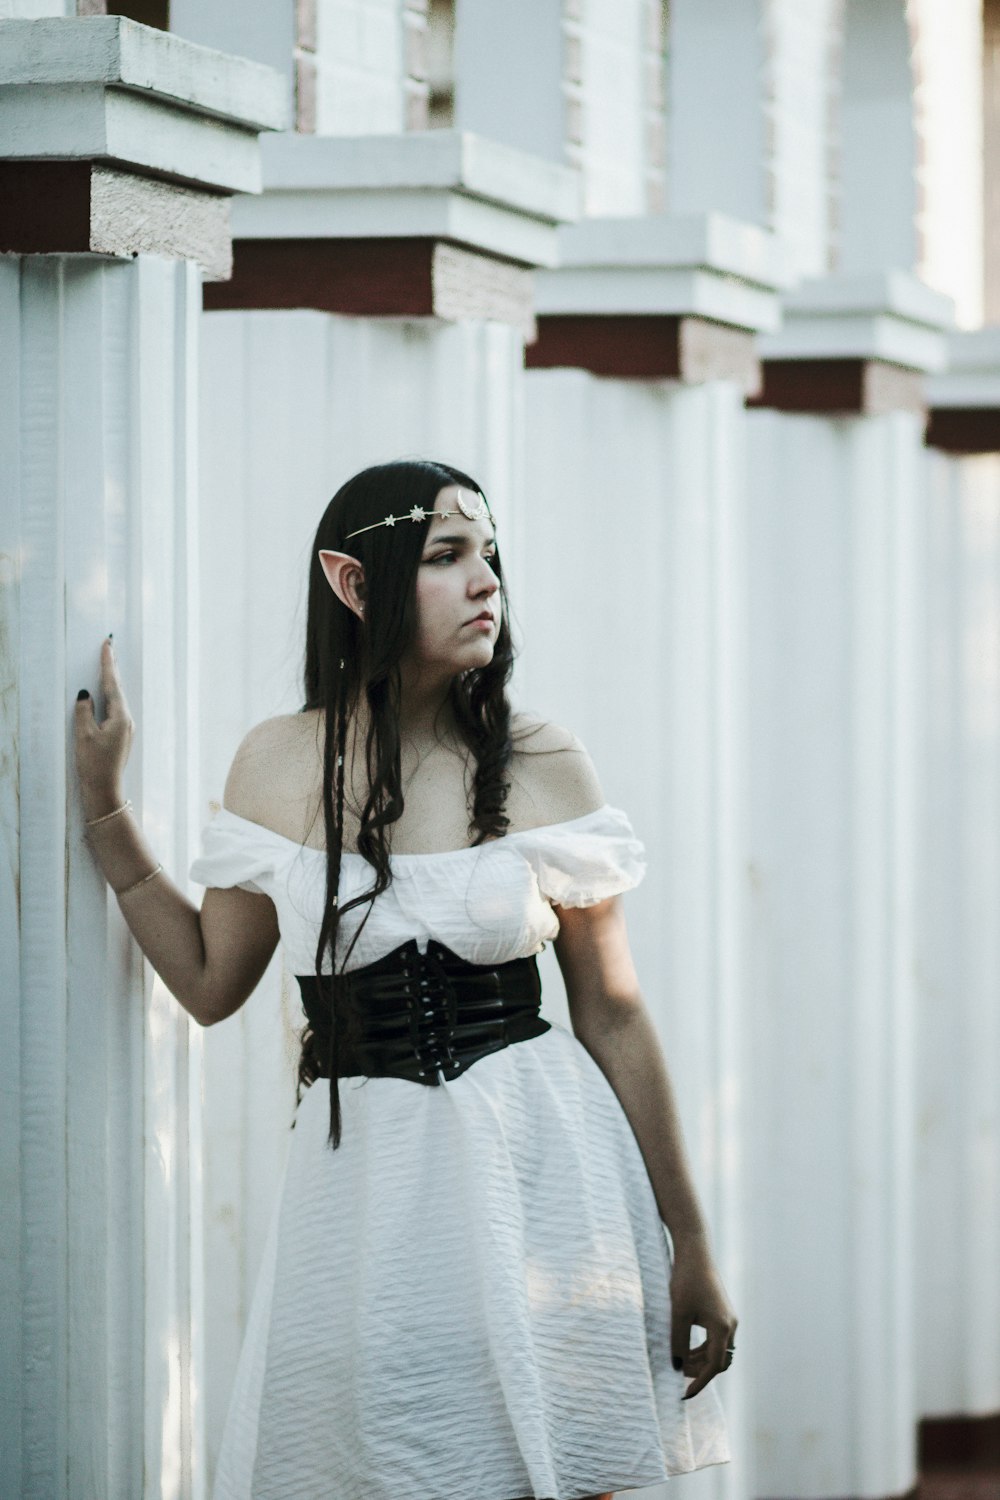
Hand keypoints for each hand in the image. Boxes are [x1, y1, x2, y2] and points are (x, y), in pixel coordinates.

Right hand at [74, 638, 134, 814]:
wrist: (104, 789)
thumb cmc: (94, 764)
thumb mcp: (84, 735)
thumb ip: (84, 711)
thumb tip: (86, 694)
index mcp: (120, 717)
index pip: (112, 684)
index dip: (108, 664)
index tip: (108, 645)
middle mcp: (127, 720)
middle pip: (118, 689)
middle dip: (112, 669)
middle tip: (109, 647)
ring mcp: (126, 728)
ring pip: (117, 699)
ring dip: (111, 681)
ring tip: (108, 663)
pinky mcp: (121, 735)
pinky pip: (115, 709)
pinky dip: (110, 696)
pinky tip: (107, 692)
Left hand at [669, 1238, 738, 1400]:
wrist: (694, 1251)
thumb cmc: (685, 1280)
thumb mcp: (678, 1314)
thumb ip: (678, 1342)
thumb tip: (676, 1367)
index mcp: (722, 1328)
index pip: (714, 1366)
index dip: (700, 1382)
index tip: (684, 1394)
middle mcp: (731, 1325)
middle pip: (720, 1361)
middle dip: (700, 1372)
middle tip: (679, 1376)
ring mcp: (728, 1318)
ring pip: (718, 1350)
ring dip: (701, 1360)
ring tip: (679, 1363)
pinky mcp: (723, 1312)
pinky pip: (716, 1339)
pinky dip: (703, 1348)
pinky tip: (686, 1348)